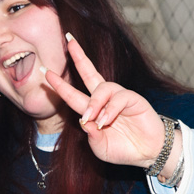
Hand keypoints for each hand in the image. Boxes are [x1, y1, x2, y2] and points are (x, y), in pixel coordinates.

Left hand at [43, 33, 167, 169]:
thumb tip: (83, 122)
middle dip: (79, 56)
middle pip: (89, 72)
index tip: (46, 73)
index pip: (73, 94)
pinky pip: (118, 98)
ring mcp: (119, 97)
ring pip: (102, 88)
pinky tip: (106, 121)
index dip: (60, 85)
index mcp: (93, 109)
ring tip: (90, 118)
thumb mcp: (100, 148)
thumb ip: (90, 136)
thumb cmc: (123, 149)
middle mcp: (104, 99)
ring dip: (93, 103)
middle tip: (68, 40)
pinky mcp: (134, 98)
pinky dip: (109, 110)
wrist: (148, 153)